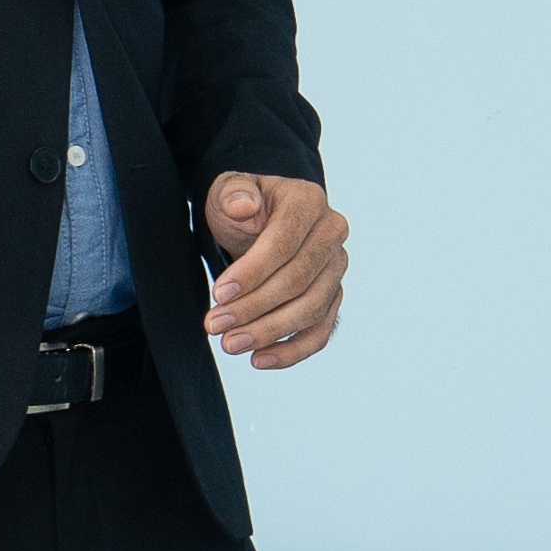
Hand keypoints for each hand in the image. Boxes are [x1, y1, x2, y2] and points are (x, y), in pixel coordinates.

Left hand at [201, 175, 347, 366]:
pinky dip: (292, 351)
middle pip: (297, 281)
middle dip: (253, 308)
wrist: (258, 221)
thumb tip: (243, 207)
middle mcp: (332, 234)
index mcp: (308, 202)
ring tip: (230, 344)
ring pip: (310, 310)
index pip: (283, 243)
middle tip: (214, 326)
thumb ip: (233, 193)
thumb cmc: (241, 206)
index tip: (218, 294)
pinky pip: (320, 331)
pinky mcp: (333, 297)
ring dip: (268, 332)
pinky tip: (259, 360)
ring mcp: (336, 268)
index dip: (251, 272)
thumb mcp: (228, 190)